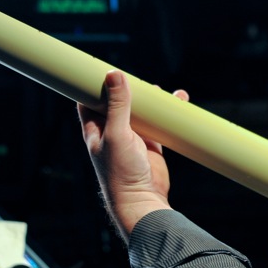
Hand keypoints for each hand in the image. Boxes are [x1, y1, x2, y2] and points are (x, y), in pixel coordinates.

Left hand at [78, 70, 188, 239]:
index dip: (93, 84)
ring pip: (140, 111)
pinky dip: (168, 112)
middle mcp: (112, 131)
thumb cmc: (120, 172)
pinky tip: (178, 101)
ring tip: (158, 89)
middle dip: (125, 87)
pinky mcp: (151, 144)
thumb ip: (117, 105)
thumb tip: (114, 74)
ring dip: (149, 99)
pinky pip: (159, 123)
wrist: (142, 201)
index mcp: (95, 129)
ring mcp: (132, 137)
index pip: (88, 100)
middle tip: (135, 76)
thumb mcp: (117, 134)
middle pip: (116, 101)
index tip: (101, 67)